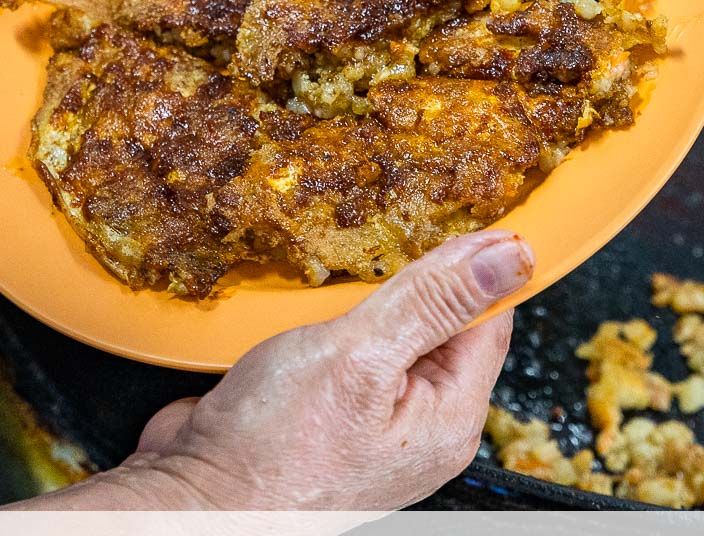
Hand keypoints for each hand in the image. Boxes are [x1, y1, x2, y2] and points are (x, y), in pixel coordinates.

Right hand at [27, 229, 533, 510]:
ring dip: (359, 292)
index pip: (489, 315)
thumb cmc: (272, 449)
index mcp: (450, 415)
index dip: (475, 259)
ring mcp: (372, 416)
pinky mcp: (326, 408)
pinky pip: (343, 345)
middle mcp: (420, 420)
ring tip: (334, 261)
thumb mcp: (362, 357)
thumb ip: (435, 300)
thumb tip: (512, 256)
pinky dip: (325, 316)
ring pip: (386, 326)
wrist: (191, 498)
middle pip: (440, 317)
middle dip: (410, 272)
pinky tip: (303, 299)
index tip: (450, 206)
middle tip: (379, 227)